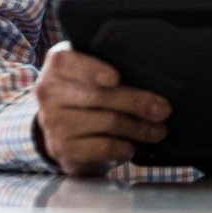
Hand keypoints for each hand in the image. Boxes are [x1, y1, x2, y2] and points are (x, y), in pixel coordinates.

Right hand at [33, 42, 170, 174]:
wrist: (61, 131)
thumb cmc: (86, 95)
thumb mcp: (90, 74)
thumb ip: (111, 67)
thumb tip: (154, 79)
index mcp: (57, 66)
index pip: (68, 62)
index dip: (93, 70)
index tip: (115, 78)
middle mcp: (49, 94)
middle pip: (99, 96)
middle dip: (137, 103)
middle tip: (162, 110)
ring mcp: (54, 124)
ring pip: (107, 122)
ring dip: (139, 128)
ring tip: (157, 130)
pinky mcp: (64, 150)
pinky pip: (103, 147)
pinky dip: (124, 147)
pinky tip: (131, 145)